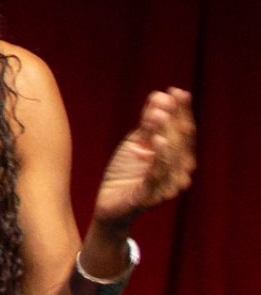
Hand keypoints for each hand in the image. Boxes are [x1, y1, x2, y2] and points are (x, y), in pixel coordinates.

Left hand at [91, 87, 196, 228]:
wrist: (110, 203)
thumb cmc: (127, 172)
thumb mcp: (136, 143)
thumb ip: (148, 123)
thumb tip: (160, 95)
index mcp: (177, 159)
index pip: (184, 132)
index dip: (182, 112)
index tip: (177, 91)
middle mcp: (178, 173)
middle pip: (180, 142)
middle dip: (175, 118)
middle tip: (169, 97)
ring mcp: (166, 186)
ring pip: (170, 157)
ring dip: (166, 133)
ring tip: (160, 114)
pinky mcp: (150, 196)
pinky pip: (156, 175)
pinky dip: (159, 158)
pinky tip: (157, 140)